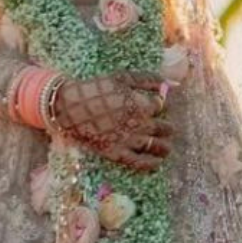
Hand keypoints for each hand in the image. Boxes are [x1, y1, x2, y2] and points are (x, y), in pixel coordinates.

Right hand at [53, 73, 173, 171]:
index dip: (158, 105)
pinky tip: (156, 163)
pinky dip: (151, 164)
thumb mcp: (123, 78)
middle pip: (165, 128)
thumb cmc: (97, 88)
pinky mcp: (118, 153)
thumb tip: (169, 83)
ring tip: (166, 148)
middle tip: (165, 129)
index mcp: (143, 105)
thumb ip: (147, 79)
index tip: (155, 106)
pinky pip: (140, 162)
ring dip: (164, 147)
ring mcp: (131, 140)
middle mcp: (141, 124)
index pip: (161, 106)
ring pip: (158, 147)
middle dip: (166, 127)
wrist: (71, 106)